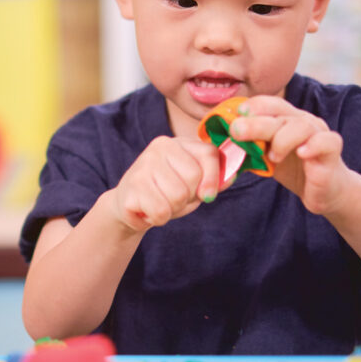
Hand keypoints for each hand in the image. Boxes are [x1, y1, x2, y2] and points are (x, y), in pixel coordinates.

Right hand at [110, 136, 225, 231]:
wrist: (129, 205)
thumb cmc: (166, 192)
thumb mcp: (193, 184)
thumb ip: (213, 179)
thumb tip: (231, 176)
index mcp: (179, 143)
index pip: (209, 154)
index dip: (213, 179)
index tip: (207, 195)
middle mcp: (160, 147)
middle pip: (194, 177)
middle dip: (189, 197)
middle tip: (174, 198)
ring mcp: (144, 165)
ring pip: (178, 196)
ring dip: (173, 209)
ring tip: (161, 203)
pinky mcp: (132, 186)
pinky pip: (161, 210)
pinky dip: (159, 218)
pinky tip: (149, 210)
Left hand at [228, 96, 352, 215]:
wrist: (324, 190)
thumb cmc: (293, 169)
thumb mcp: (266, 156)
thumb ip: (249, 146)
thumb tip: (218, 141)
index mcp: (286, 118)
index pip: (270, 104)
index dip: (253, 106)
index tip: (235, 115)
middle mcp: (303, 121)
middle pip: (280, 115)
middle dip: (256, 123)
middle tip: (237, 131)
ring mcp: (319, 134)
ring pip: (301, 126)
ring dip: (282, 139)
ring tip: (272, 157)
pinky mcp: (331, 150)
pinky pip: (326, 142)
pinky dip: (313, 145)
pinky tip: (302, 153)